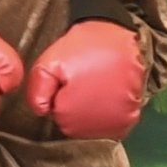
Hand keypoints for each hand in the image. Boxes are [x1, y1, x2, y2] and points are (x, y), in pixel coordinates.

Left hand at [25, 20, 145, 139]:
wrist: (128, 39)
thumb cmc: (90, 47)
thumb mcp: (51, 60)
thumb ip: (38, 87)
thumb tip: (40, 110)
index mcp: (70, 116)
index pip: (55, 114)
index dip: (59, 93)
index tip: (70, 77)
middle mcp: (93, 128)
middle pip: (72, 122)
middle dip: (74, 102)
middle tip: (85, 78)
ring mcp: (113, 127)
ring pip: (90, 123)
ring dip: (91, 108)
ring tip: (98, 83)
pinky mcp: (127, 123)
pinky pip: (109, 124)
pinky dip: (107, 110)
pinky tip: (108, 92)